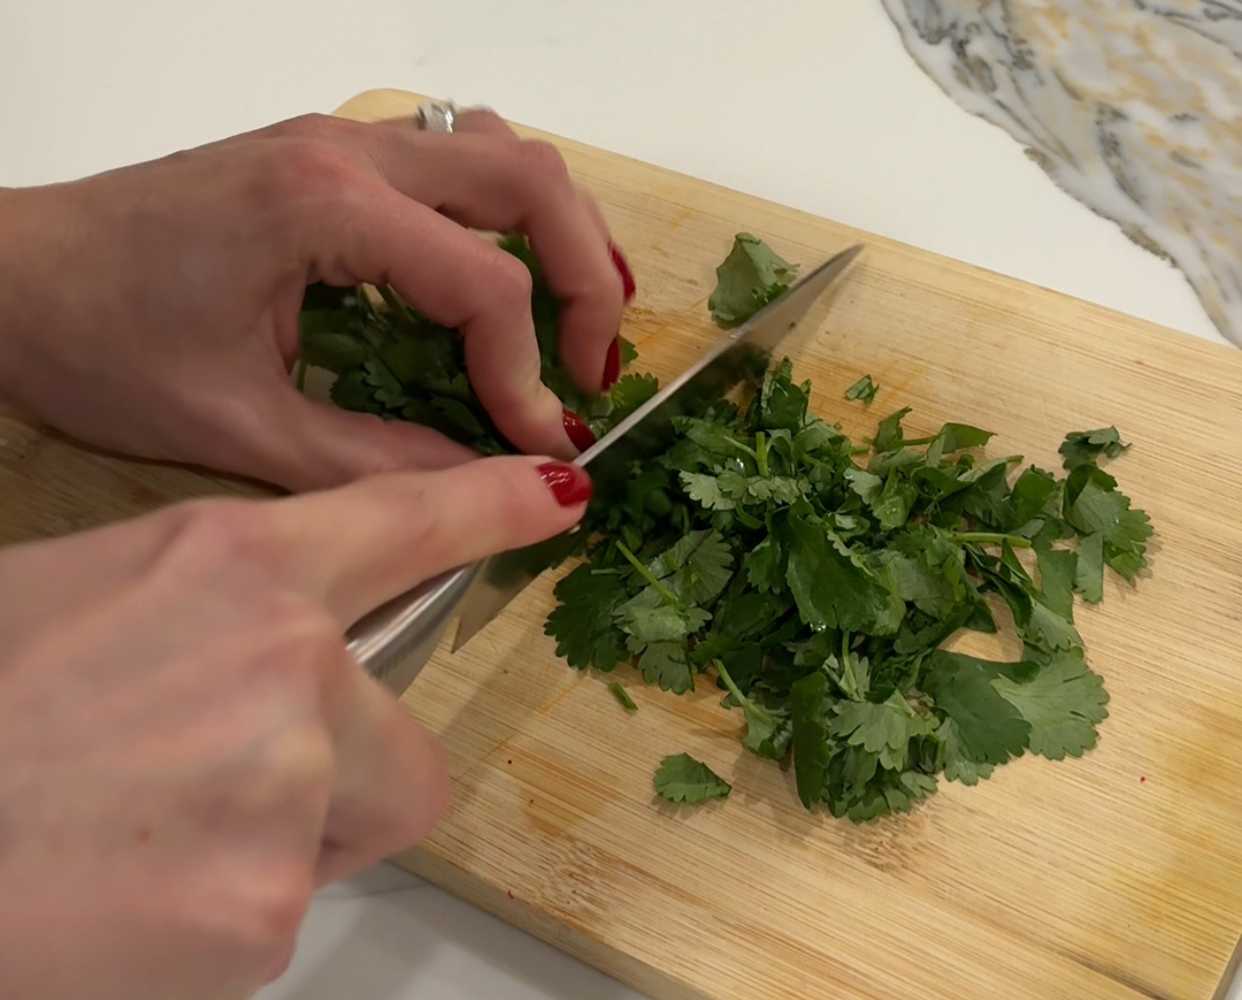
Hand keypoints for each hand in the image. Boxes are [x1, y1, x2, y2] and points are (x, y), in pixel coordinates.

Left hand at [0, 110, 631, 489]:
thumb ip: (378, 464)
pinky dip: (510, 211)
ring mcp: (342, 139)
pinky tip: (507, 271)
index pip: (484, 284)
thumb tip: (492, 484)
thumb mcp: (240, 429)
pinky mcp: (332, 153)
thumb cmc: (97, 345)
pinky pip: (459, 154)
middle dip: (585, 282)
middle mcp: (349, 150)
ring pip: (507, 151)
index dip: (527, 376)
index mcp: (324, 206)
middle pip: (532, 183)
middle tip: (591, 374)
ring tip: (575, 321)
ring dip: (561, 232)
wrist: (7, 277)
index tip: (540, 447)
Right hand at [0, 454, 591, 999]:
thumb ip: (210, 613)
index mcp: (231, 565)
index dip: (493, 506)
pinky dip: (220, 919)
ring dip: (279, 845)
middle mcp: (285, 660)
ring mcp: (288, 783)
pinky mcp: (263, 907)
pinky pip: (282, 915)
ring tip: (146, 841)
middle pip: (405, 746)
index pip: (405, 522)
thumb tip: (286, 644)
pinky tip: (127, 899)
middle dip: (340, 779)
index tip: (559, 494)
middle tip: (212, 793)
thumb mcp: (82, 602)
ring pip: (350, 831)